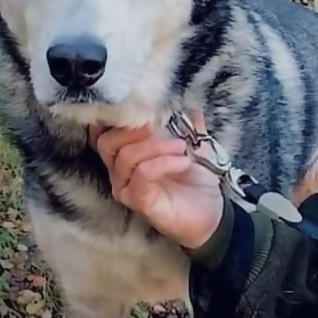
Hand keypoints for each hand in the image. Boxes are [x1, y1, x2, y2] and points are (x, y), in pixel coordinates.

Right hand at [91, 111, 224, 249]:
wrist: (211, 213)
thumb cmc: (197, 179)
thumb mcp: (195, 145)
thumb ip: (189, 125)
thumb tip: (189, 105)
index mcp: (128, 154)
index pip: (105, 132)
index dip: (118, 116)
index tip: (143, 104)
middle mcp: (120, 172)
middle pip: (107, 142)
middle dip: (135, 129)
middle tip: (162, 127)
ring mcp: (127, 188)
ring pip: (126, 157)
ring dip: (157, 146)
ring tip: (182, 147)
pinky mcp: (139, 201)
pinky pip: (142, 174)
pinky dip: (163, 162)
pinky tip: (184, 161)